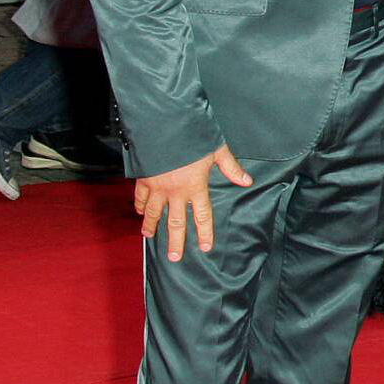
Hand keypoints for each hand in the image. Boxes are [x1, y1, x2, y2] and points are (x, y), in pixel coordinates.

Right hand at [134, 143, 251, 261]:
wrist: (162, 126)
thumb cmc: (192, 137)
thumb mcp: (216, 150)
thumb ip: (230, 168)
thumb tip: (246, 181)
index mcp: (195, 187)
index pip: (201, 216)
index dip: (204, 233)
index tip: (205, 247)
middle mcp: (175, 191)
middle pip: (175, 222)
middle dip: (175, 241)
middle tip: (174, 258)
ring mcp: (157, 187)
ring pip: (153, 213)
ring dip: (151, 226)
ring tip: (149, 237)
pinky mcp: (143, 179)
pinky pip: (140, 197)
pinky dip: (138, 206)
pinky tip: (138, 213)